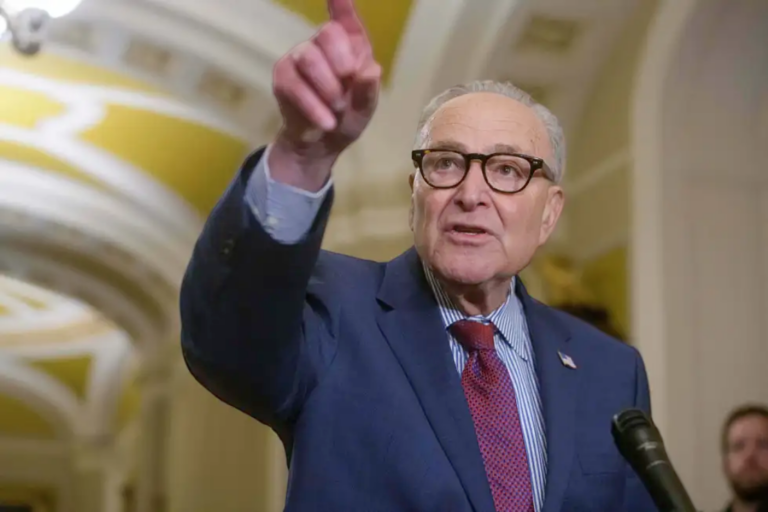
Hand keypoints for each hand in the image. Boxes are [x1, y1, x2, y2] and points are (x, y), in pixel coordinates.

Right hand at [269, 0, 380, 189]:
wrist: (322, 144)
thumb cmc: (348, 116)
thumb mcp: (365, 108)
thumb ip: (369, 90)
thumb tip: (370, 71)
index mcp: (351, 44)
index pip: (345, 17)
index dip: (341, 2)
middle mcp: (323, 44)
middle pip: (327, 32)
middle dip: (341, 61)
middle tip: (348, 84)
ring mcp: (300, 57)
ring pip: (308, 57)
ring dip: (327, 87)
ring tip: (337, 109)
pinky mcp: (283, 77)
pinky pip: (294, 85)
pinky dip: (313, 106)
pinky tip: (326, 122)